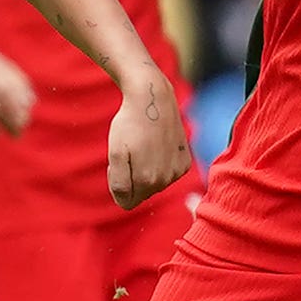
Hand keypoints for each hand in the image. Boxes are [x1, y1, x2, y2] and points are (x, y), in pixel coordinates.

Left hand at [106, 70, 193, 208]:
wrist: (152, 97)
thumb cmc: (129, 123)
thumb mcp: (115, 154)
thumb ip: (119, 184)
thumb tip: (125, 203)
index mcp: (147, 181)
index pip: (127, 202)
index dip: (118, 185)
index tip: (117, 164)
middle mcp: (166, 180)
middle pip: (142, 193)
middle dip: (132, 178)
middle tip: (130, 151)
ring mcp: (177, 171)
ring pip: (155, 184)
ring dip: (146, 170)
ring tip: (144, 145)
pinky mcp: (185, 161)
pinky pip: (168, 174)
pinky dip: (160, 163)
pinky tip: (157, 145)